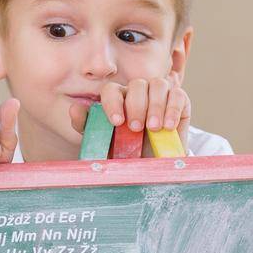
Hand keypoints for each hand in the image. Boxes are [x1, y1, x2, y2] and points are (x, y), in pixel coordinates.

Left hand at [68, 76, 190, 144]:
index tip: (117, 122)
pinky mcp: (179, 101)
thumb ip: (89, 127)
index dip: (113, 103)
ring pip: (158, 84)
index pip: (112, 90)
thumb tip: (73, 109)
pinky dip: (172, 109)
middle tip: (135, 129)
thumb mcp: (106, 144)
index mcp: (118, 99)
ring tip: (153, 128)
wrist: (154, 167)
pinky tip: (167, 126)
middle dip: (136, 106)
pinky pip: (177, 94)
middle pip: (137, 84)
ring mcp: (159, 94)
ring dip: (155, 106)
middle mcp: (138, 93)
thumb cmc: (127, 153)